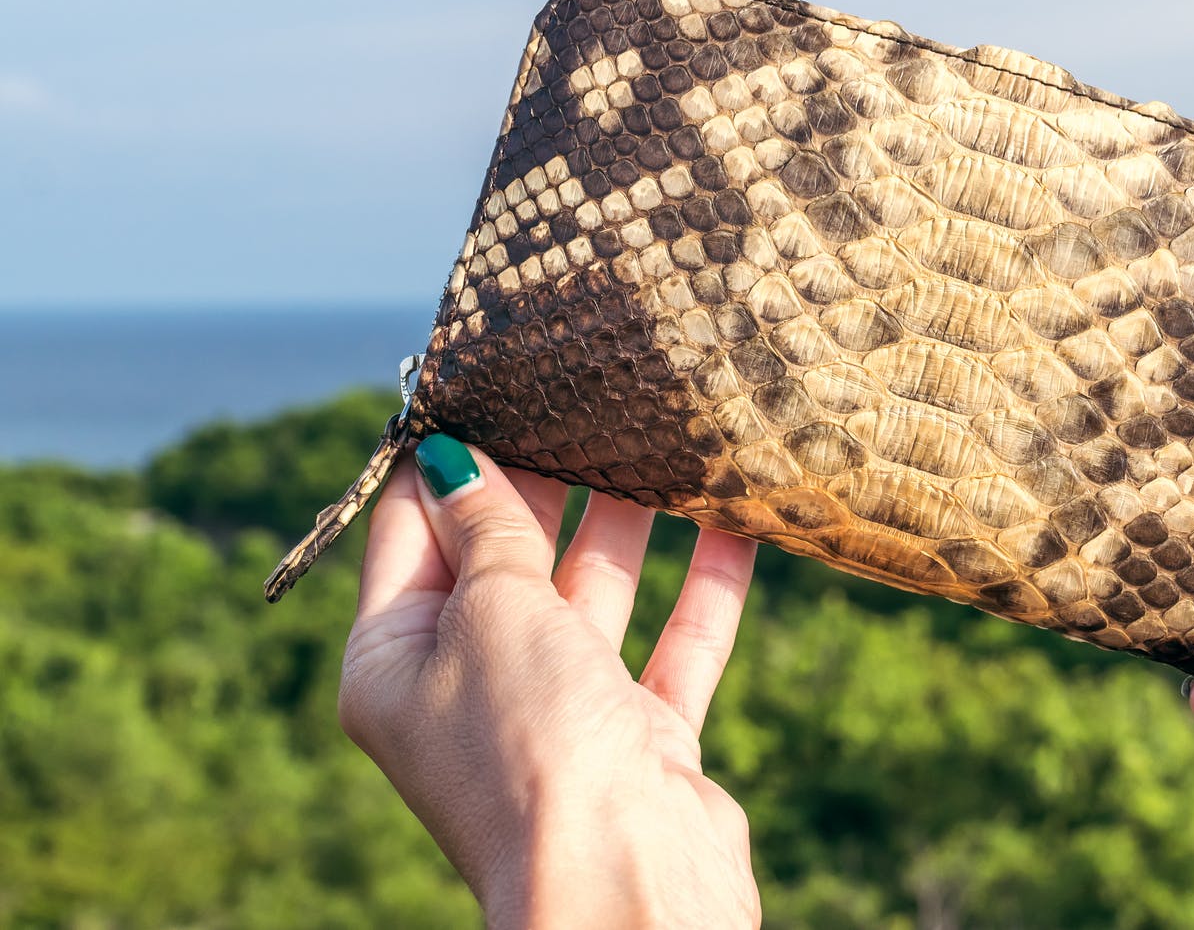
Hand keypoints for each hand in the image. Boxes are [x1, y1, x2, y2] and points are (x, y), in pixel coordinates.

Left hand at [337, 436, 760, 928]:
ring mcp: (560, 716)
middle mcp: (471, 688)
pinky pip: (673, 644)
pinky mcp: (640, 739)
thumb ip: (488, 529)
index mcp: (395, 662)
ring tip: (664, 438)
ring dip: (632, 524)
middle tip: (587, 390)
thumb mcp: (493, 611)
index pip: (411, 532)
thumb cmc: (531, 745)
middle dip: (549, 480)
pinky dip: (703, 587)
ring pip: (596, 595)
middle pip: (508, 559)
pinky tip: (737, 522)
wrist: (622, 884)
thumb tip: (450, 458)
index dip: (445, 455)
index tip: (484, 376)